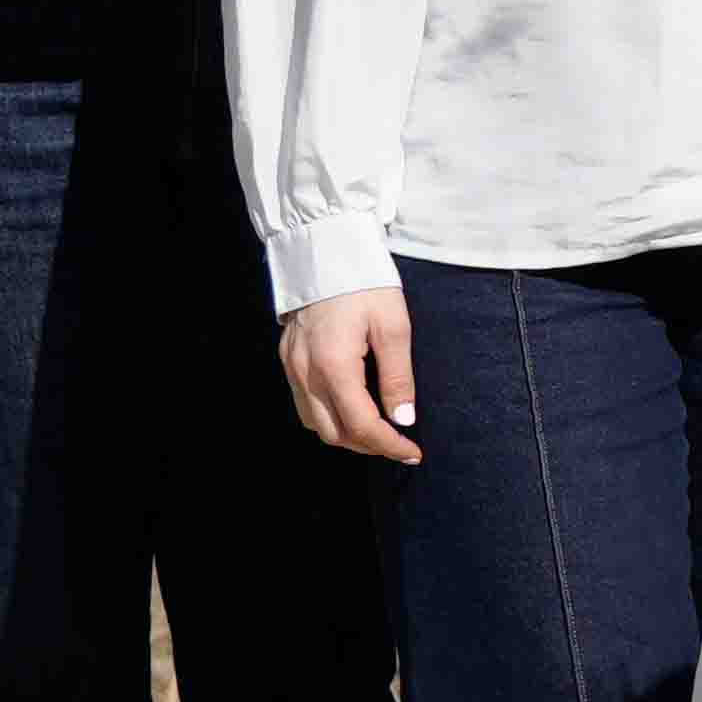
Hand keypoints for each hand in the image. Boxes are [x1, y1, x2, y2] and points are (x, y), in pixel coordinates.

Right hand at [279, 292, 423, 461]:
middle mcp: (307, 373)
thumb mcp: (394, 326)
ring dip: (347, 435)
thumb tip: (403, 418)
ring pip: (315, 424)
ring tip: (378, 430)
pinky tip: (351, 408)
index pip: (362, 426)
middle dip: (369, 445)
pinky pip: (304, 404)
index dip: (389, 445)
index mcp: (334, 366)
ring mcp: (292, 367)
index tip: (413, 452)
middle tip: (400, 443)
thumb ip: (398, 377)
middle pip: (334, 433)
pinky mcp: (288, 358)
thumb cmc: (365, 283)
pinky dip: (328, 417)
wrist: (326, 249)